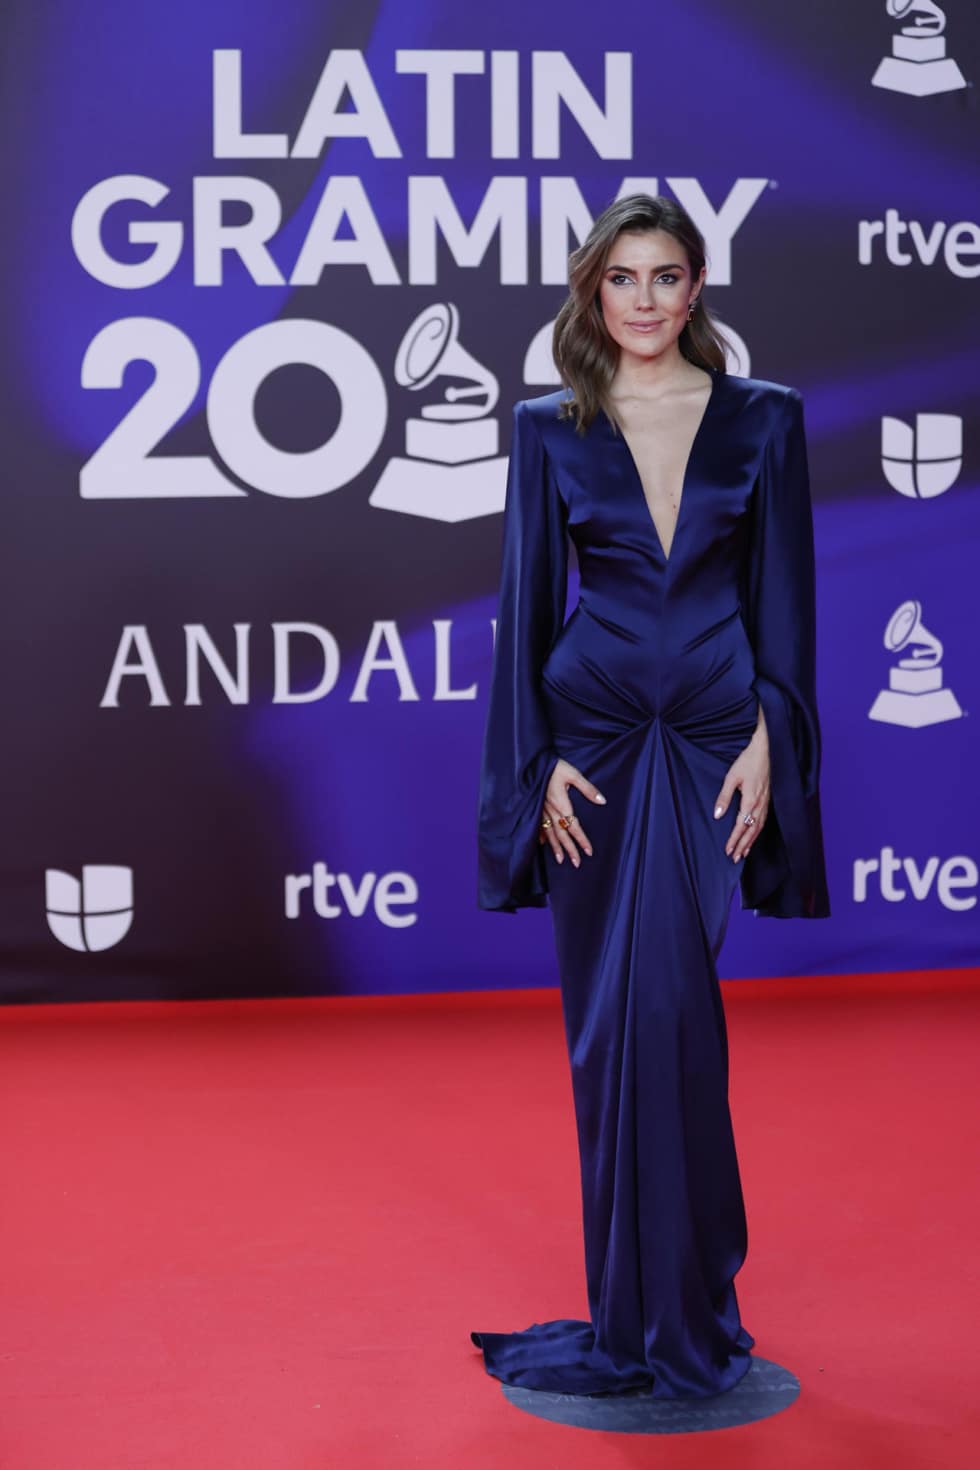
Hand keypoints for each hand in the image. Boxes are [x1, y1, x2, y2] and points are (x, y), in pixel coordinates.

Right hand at [538, 758, 606, 867]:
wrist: (532, 762)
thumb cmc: (554, 766)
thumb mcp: (574, 774)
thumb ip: (588, 789)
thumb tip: (602, 801)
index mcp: (561, 804)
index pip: (574, 827)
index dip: (581, 840)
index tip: (589, 852)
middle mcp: (550, 811)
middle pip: (561, 834)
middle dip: (570, 849)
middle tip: (577, 864)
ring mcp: (541, 810)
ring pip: (549, 833)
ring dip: (556, 847)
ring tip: (561, 860)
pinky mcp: (535, 807)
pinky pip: (538, 826)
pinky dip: (541, 836)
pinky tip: (542, 844)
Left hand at [713, 726, 769, 863]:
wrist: (766, 751)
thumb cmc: (747, 762)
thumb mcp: (731, 778)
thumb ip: (724, 797)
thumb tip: (717, 816)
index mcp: (750, 800)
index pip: (741, 826)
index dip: (734, 840)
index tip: (728, 851)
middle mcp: (760, 805)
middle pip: (751, 831)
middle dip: (742, 846)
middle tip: (734, 858)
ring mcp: (766, 803)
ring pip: (758, 828)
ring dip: (751, 842)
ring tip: (743, 853)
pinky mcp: (768, 800)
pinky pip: (763, 821)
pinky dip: (757, 832)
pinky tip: (753, 836)